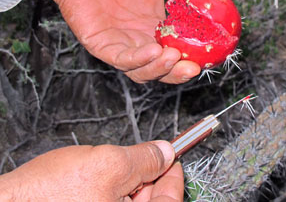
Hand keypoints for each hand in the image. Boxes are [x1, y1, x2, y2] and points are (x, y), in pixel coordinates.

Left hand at [0, 0, 224, 82]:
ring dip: (160, 69)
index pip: (181, 49)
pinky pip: (123, 60)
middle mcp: (144, 40)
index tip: (213, 54)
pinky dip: (139, 59)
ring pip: (144, 71)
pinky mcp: (104, 47)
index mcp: (160, 26)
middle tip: (194, 67)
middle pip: (165, 68)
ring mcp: (124, 46)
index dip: (196, 56)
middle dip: (179, 73)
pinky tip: (153, 50)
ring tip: (174, 57)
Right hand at [0, 141, 182, 201]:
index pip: (170, 201)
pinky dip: (111, 192)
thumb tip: (164, 152)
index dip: (174, 175)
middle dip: (150, 177)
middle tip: (146, 156)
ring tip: (111, 167)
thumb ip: (143, 158)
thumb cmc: (48, 196)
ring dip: (128, 183)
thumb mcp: (107, 165)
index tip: (172, 158)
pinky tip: (97, 180)